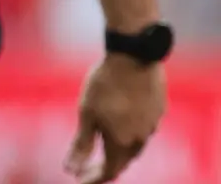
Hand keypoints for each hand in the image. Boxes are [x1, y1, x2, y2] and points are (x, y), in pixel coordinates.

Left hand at [65, 56, 165, 181]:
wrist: (134, 56)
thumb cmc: (105, 84)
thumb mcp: (86, 114)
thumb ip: (80, 145)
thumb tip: (69, 171)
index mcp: (123, 142)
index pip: (109, 171)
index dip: (93, 177)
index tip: (79, 180)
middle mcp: (141, 138)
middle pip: (123, 160)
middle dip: (104, 166)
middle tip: (86, 167)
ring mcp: (152, 124)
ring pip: (134, 145)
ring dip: (117, 150)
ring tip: (102, 146)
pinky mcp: (158, 109)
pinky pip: (142, 128)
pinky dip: (129, 132)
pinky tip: (120, 122)